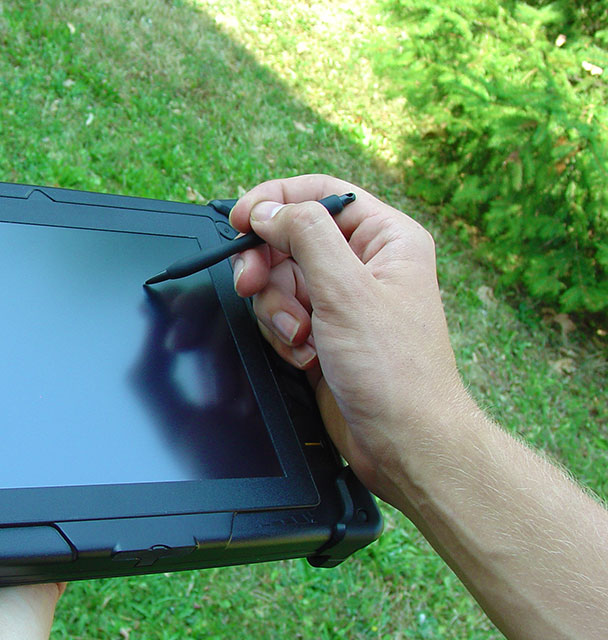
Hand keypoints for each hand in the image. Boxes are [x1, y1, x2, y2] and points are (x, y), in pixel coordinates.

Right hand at [229, 175, 474, 507]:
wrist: (402, 442)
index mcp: (386, 238)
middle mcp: (364, 264)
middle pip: (290, 238)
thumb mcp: (346, 291)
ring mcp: (342, 300)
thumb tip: (269, 208)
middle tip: (250, 283)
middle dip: (267, 266)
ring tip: (300, 337)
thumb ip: (305, 236)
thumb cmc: (395, 372)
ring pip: (279, 280)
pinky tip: (306, 357)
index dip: (275, 200)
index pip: (320, 194)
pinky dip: (283, 335)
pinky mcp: (324, 333)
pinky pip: (282, 315)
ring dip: (277, 310)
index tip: (240, 220)